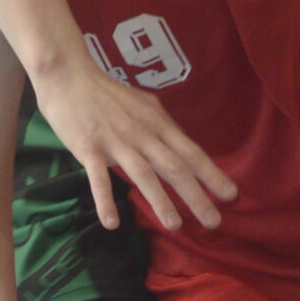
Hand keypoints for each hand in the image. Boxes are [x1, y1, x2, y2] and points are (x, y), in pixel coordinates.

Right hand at [31, 56, 235, 231]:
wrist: (69, 75)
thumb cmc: (106, 92)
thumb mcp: (143, 103)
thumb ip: (161, 124)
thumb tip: (180, 143)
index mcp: (157, 122)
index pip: (190, 151)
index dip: (211, 174)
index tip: (231, 195)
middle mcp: (142, 133)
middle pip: (174, 167)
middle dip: (196, 195)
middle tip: (214, 222)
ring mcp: (115, 141)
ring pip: (142, 174)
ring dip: (160, 201)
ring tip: (175, 225)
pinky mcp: (88, 148)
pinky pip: (98, 178)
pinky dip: (105, 200)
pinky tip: (112, 223)